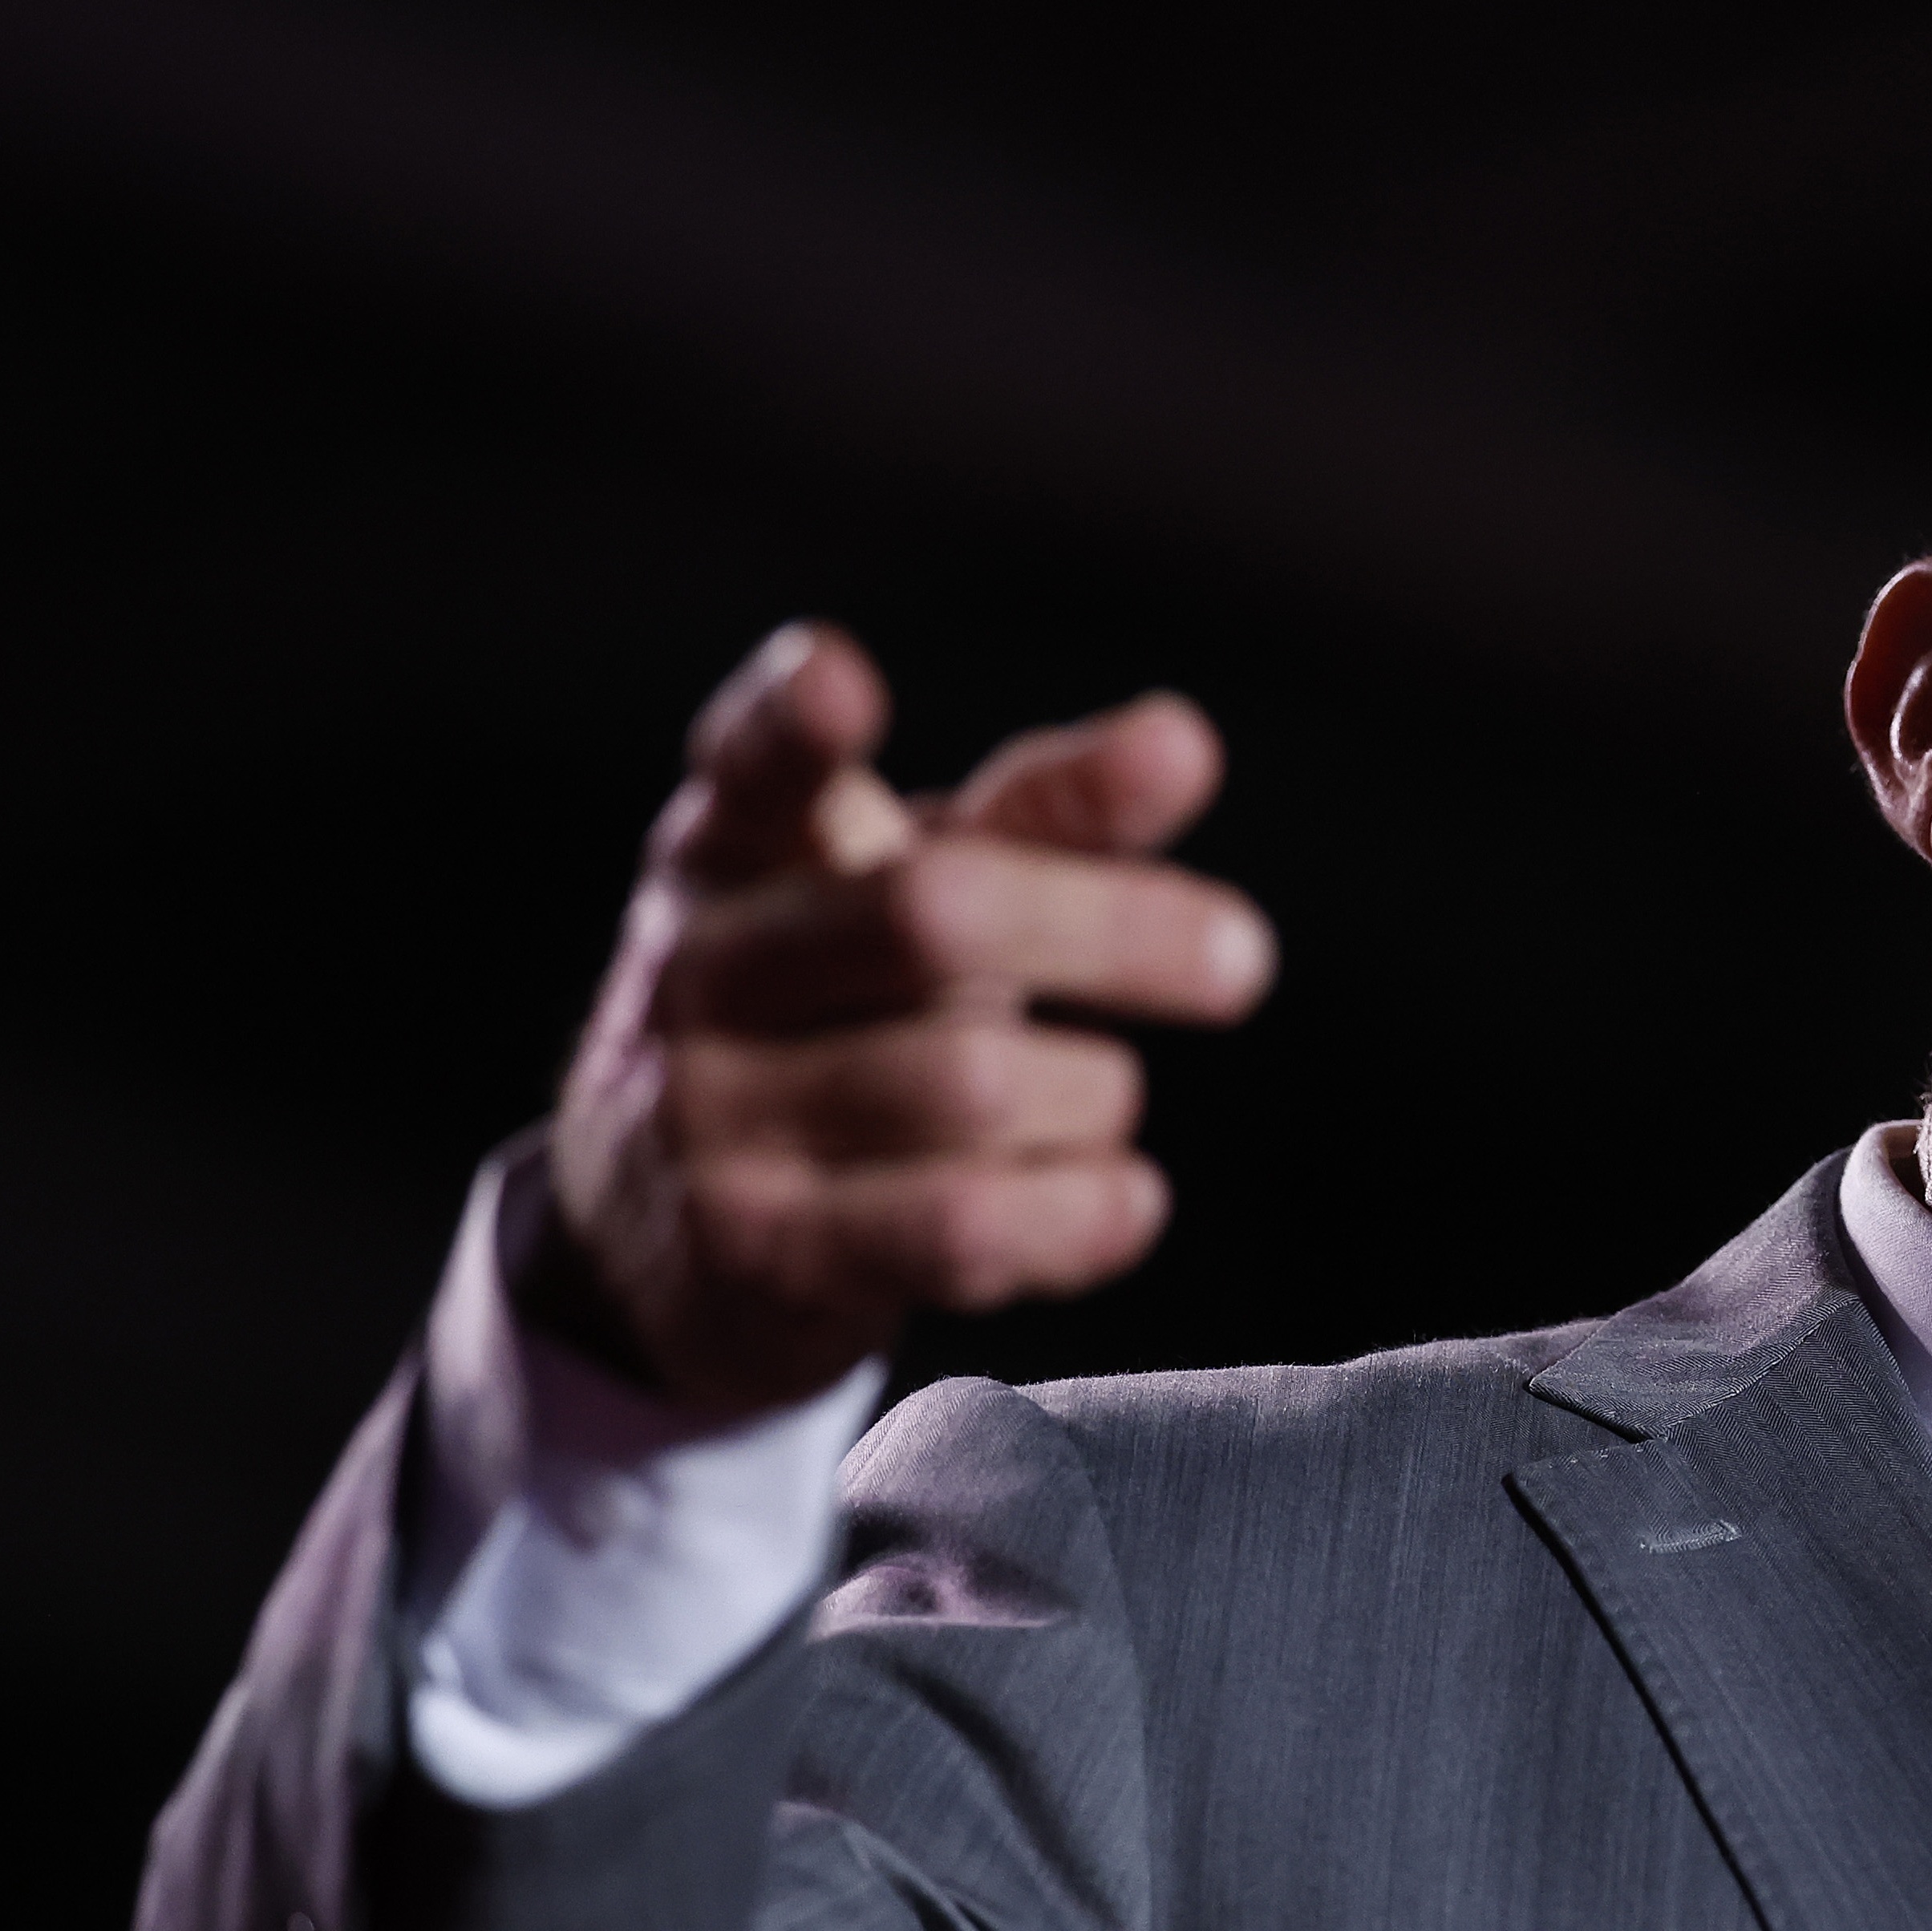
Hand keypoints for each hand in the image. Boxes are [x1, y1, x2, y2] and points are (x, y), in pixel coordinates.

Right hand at [541, 622, 1276, 1410]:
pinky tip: (1126, 1201)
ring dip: (1095, 1095)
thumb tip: (1182, 739)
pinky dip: (1082, 1213)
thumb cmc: (845, 1022)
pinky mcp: (757, 1251)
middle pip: (932, 916)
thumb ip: (1046, 819)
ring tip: (1098, 1101)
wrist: (687, 1241)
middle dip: (1114, 932)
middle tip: (1244, 959)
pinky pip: (962, 1227)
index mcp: (733, 850)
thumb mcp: (921, 899)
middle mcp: (702, 966)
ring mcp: (710, 1113)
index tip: (842, 680)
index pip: (751, 768)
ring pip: (976, 1084)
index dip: (789, 723)